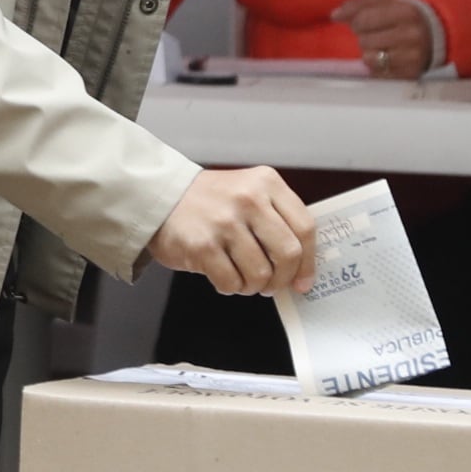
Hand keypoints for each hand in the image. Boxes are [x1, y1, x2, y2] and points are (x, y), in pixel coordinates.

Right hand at [148, 166, 316, 295]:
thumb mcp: (250, 191)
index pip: (305, 228)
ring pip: (260, 274)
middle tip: (273, 285)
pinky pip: (232, 283)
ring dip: (254, 286)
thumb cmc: (212, 201)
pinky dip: (232, 288)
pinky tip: (224, 276)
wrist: (161, 197)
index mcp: (267, 183)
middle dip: (283, 278)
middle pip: (288, 254)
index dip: (309, 261)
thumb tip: (302, 267)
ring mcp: (224, 222)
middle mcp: (248, 199)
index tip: (304, 280)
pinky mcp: (202, 245)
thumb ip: (278, 219)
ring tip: (244, 278)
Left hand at [332, 0, 434, 78]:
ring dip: (369, 53)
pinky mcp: (409, 75)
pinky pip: (377, 74)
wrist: (435, 35)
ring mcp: (411, 57)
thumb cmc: (403, 17)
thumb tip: (335, 15)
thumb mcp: (385, 3)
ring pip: (369, 59)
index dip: (356, 22)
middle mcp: (411, 35)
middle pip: (364, 41)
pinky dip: (376, 67)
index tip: (362, 23)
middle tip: (374, 35)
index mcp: (405, 12)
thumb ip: (358, 5)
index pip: (365, 19)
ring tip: (380, 47)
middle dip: (363, 38)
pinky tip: (387, 58)